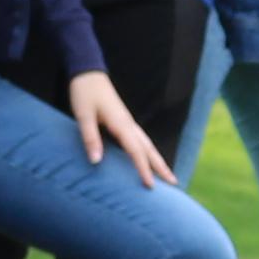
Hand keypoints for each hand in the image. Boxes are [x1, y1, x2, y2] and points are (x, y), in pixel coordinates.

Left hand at [63, 69, 178, 183]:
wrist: (88, 72)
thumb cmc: (84, 93)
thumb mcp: (83, 115)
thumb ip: (90, 138)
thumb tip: (96, 162)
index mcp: (121, 124)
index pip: (136, 151)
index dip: (143, 169)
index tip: (151, 186)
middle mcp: (129, 124)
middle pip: (149, 149)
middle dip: (161, 167)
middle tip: (174, 184)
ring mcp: (128, 122)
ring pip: (148, 145)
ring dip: (158, 160)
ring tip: (167, 175)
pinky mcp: (124, 121)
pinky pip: (141, 140)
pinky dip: (148, 152)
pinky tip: (148, 158)